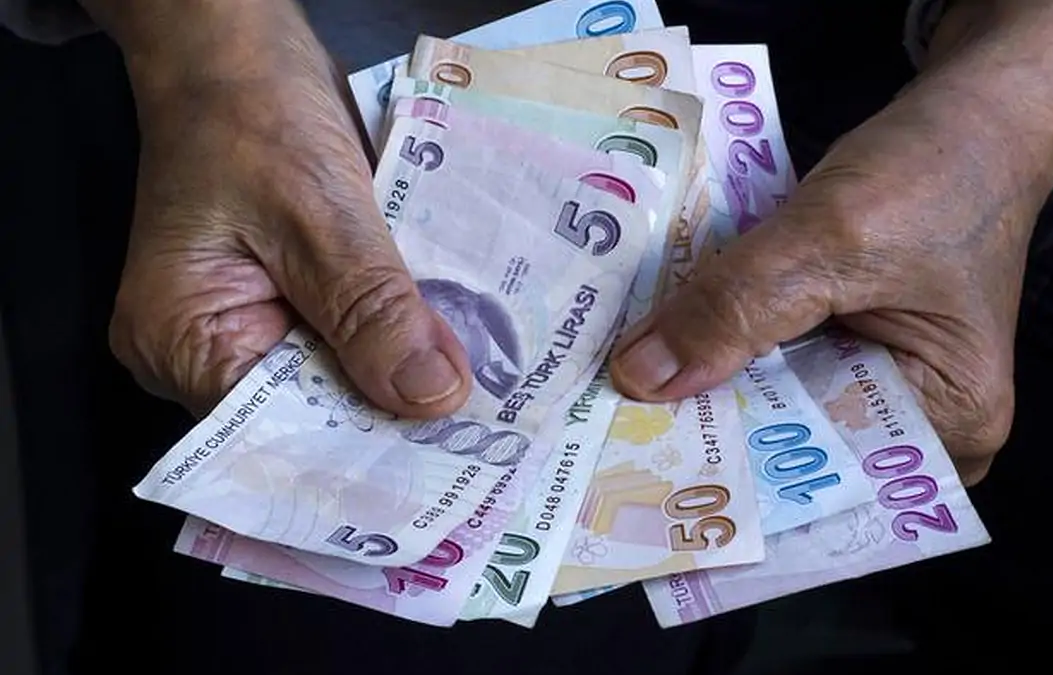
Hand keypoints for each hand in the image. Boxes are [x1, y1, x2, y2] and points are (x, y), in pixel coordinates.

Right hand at [99, 2, 471, 416]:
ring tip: (487, 407)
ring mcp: (252, 324)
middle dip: (393, 421)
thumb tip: (432, 399)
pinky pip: (352, 337)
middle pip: (312, 416)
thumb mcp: (316, 211)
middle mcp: (210, 349)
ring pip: (341, 377)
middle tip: (485, 447)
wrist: (240, 47)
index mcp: (182, 341)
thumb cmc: (253, 112)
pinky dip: (399, 338)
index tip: (443, 472)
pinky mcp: (293, 299)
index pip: (276, 435)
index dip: (360, 455)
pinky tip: (460, 350)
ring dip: (406, 379)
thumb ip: (370, 309)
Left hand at [611, 108, 1033, 484]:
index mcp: (952, 423)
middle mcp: (923, 425)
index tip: (638, 474)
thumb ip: (738, 305)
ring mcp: (885, 386)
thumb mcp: (832, 235)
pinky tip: (660, 347)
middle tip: (609, 437)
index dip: (732, 475)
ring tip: (618, 399)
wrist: (974, 113)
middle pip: (797, 450)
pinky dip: (727, 348)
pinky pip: (778, 364)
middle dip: (709, 434)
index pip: (826, 477)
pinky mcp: (852, 348)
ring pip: (777, 404)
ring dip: (708, 387)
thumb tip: (641, 378)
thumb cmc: (933, 169)